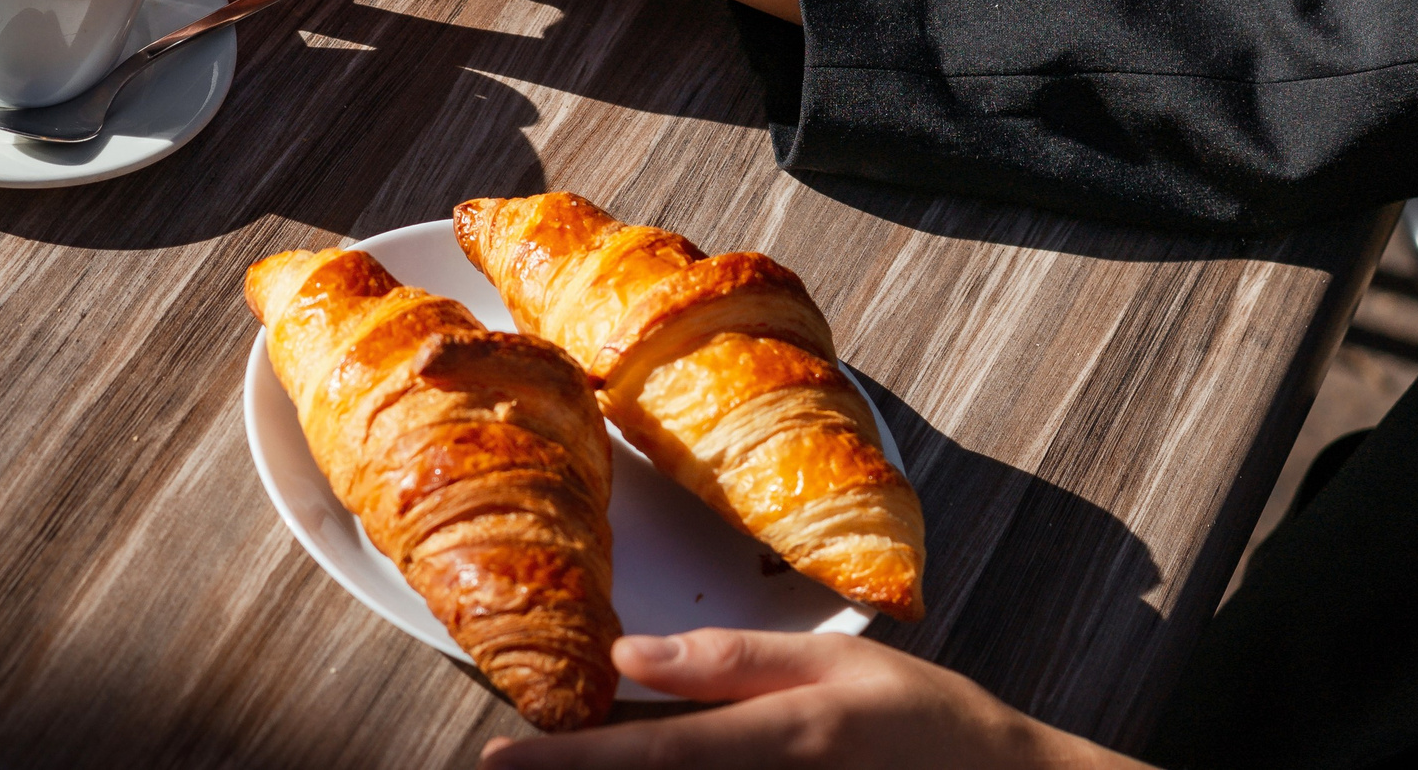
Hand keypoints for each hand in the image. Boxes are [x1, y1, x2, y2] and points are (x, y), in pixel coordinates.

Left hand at [479, 631, 1141, 769]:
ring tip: (563, 759)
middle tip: (506, 761)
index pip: (647, 755)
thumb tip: (631, 658)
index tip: (494, 760)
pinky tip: (642, 762)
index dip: (564, 763)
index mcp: (775, 741)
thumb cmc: (922, 720)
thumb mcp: (834, 666)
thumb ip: (731, 662)